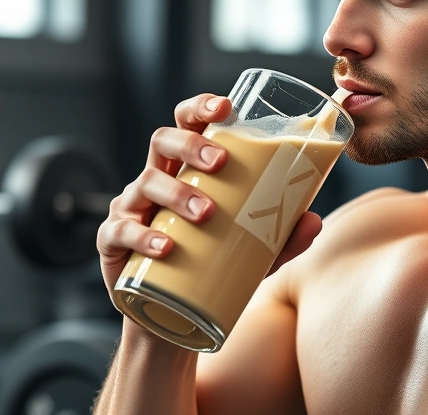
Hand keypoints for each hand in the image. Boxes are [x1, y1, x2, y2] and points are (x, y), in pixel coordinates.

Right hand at [96, 93, 323, 298]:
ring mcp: (131, 208)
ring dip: (177, 193)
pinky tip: (165, 247)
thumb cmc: (211, 269)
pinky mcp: (113, 242)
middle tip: (220, 162)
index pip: (187, 124)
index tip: (226, 107)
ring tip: (206, 213)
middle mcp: (155, 180)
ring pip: (145, 183)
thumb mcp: (253, 254)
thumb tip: (313, 221)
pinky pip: (122, 231)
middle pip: (162, 142)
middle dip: (190, 145)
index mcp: (185, 170)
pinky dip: (143, 236)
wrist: (172, 319)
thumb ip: (282, 238)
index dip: (201, 108)